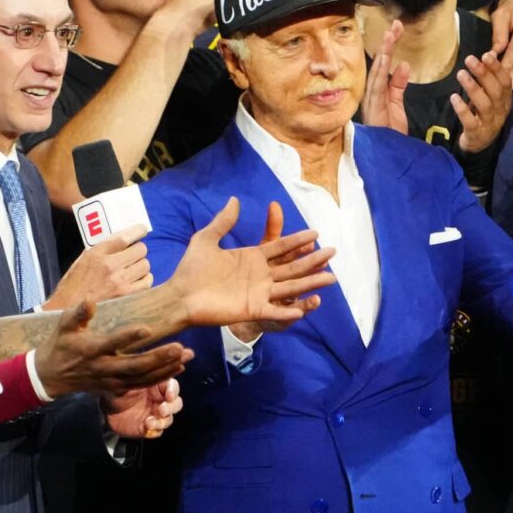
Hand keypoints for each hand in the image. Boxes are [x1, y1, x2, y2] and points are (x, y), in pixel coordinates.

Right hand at [34, 300, 192, 398]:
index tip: (147, 328)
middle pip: (135, 365)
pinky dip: (161, 378)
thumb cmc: (61, 345)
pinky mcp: (117, 388)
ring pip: (142, 377)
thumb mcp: (63, 326)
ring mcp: (112, 381)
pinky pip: (142, 384)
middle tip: (181, 347)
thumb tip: (90, 299)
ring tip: (187, 356)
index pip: (112, 343)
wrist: (51, 376)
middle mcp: (103, 368)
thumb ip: (78, 313)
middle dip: (159, 357)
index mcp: (91, 350)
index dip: (129, 337)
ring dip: (166, 368)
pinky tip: (179, 368)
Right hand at [46, 226, 150, 308]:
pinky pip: (147, 281)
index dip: (138, 231)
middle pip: (140, 250)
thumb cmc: (74, 285)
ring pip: (145, 265)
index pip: (124, 237)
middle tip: (133, 254)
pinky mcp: (127, 296)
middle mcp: (110, 266)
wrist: (69, 311)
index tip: (142, 229)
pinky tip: (136, 280)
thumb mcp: (82, 260)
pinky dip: (144, 279)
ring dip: (141, 265)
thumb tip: (123, 239)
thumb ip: (102, 249)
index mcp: (97, 254)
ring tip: (133, 268)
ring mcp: (120, 282)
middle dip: (138, 250)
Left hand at [104, 377, 182, 437]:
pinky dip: (154, 431)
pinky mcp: (148, 428)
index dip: (173, 391)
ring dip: (162, 422)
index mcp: (157, 386)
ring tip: (150, 422)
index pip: (172, 387)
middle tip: (161, 410)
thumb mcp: (126, 380)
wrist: (106, 408)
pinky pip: (157, 431)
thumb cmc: (118, 389)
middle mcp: (160, 400)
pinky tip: (146, 427)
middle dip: (171, 408)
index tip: (169, 396)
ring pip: (168, 419)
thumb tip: (150, 369)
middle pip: (176, 404)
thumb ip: (139, 377)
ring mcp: (155, 415)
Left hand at [169, 198, 336, 327]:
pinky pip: (274, 311)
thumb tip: (235, 200)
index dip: (298, 241)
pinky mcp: (252, 310)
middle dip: (312, 261)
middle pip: (292, 267)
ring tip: (330, 278)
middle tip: (332, 253)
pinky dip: (288, 312)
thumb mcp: (207, 239)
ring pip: (290, 287)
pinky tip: (302, 308)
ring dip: (310, 283)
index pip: (281, 247)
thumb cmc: (191, 269)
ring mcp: (258, 294)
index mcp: (252, 258)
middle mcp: (260, 275)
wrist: (180, 295)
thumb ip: (223, 222)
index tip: (316, 234)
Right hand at [362, 20, 408, 133]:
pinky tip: (385, 58)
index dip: (389, 48)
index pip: (383, 66)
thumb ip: (398, 85)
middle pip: (378, 65)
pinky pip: (377, 87)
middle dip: (386, 45)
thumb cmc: (390, 134)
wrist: (388, 156)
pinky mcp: (374, 109)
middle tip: (395, 26)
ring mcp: (371, 101)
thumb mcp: (397, 105)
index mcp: (377, 92)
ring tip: (390, 35)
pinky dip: (380, 72)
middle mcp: (371, 95)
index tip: (396, 31)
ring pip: (377, 72)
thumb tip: (403, 65)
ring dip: (383, 53)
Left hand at [451, 52, 512, 152]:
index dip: (497, 68)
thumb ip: (490, 78)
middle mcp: (500, 111)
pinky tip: (454, 97)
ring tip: (460, 74)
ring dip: (473, 88)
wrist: (479, 145)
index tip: (486, 54)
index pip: (505, 82)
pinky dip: (462, 109)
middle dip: (484, 73)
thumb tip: (489, 54)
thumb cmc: (483, 116)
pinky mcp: (477, 134)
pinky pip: (470, 121)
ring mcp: (489, 124)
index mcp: (505, 100)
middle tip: (470, 60)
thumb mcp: (490, 97)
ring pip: (484, 105)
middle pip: (495, 91)